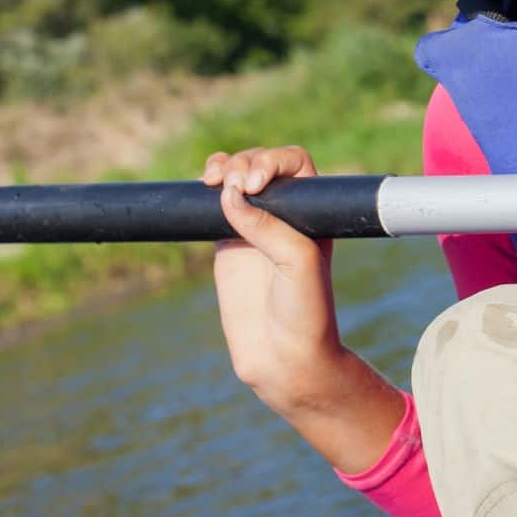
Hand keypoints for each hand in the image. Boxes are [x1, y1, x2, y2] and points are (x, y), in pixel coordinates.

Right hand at [204, 145, 346, 415]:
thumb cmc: (305, 310)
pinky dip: (208, 188)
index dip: (273, 161)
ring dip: (224, 168)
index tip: (257, 183)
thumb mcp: (298, 263)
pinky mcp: (227, 242)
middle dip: (244, 164)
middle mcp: (285, 214)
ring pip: (236, 178)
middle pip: (261, 165)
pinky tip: (205, 185)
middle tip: (236, 185)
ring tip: (214, 182)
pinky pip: (216, 203)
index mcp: (312, 212)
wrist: (282, 356)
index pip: (295, 164)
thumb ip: (268, 226)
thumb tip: (230, 194)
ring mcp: (255, 226)